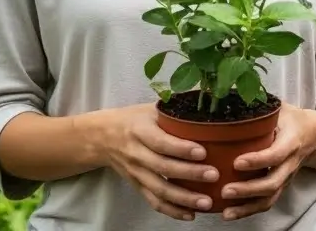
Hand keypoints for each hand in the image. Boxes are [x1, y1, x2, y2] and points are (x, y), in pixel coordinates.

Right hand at [91, 102, 217, 219]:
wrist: (102, 137)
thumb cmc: (135, 119)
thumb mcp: (152, 108)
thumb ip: (177, 108)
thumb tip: (211, 100)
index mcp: (140, 130)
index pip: (161, 141)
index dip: (181, 148)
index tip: (203, 152)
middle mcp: (136, 153)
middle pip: (163, 167)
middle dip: (190, 174)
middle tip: (214, 175)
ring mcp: (136, 172)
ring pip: (159, 189)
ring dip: (183, 198)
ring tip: (206, 203)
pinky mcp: (137, 186)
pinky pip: (153, 201)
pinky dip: (171, 210)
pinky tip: (190, 214)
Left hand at [218, 104, 315, 219]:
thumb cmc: (293, 119)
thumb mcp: (281, 108)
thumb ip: (259, 106)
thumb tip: (228, 97)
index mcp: (292, 140)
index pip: (276, 154)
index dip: (257, 160)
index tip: (236, 162)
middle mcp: (291, 162)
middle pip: (273, 182)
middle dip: (248, 189)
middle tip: (225, 190)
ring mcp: (287, 177)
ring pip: (270, 197)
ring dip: (248, 206)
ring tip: (225, 211)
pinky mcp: (281, 186)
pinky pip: (267, 202)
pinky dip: (249, 211)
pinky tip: (229, 214)